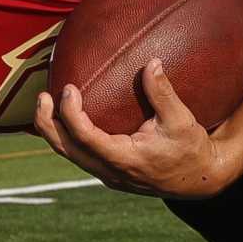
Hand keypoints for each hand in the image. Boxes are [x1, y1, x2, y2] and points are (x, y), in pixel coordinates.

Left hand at [33, 59, 241, 197]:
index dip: (70, 113)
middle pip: (66, 150)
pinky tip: (64, 118)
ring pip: (69, 155)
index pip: (84, 137)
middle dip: (47, 124)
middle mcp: (110, 171)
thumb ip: (163, 92)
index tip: (69, 89)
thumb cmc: (191, 149)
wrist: (200, 180)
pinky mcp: (110, 173)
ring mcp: (108, 175)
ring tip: (46, 104)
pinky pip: (79, 155)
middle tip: (42, 97)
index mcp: (124, 159)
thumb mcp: (181, 120)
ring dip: (54, 131)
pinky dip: (67, 137)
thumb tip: (152, 62)